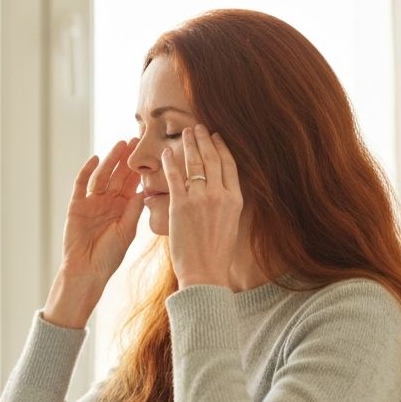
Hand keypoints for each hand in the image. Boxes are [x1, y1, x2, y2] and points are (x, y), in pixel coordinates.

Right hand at [59, 137, 143, 286]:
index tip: (150, 153)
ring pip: (102, 176)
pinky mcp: (76, 205)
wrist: (87, 271)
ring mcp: (91, 202)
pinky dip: (86, 171)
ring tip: (120, 144)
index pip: (131, 184)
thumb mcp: (127, 231)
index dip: (139, 169)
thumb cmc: (109, 256)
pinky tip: (95, 159)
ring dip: (110, 160)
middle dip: (126, 158)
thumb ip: (133, 210)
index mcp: (122, 209)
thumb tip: (143, 189)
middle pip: (117, 175)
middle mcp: (107, 202)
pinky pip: (81, 184)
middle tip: (137, 139)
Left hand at [161, 124, 242, 288]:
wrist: (205, 274)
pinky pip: (174, 176)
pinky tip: (166, 153)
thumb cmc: (215, 255)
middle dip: (205, 139)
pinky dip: (170, 162)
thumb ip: (226, 204)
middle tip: (198, 127)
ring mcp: (200, 199)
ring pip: (195, 163)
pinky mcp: (181, 205)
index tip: (216, 136)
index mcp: (235, 200)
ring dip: (189, 144)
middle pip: (213, 158)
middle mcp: (220, 195)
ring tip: (184, 133)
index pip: (230, 165)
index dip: (222, 147)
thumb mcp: (230, 225)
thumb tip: (220, 192)